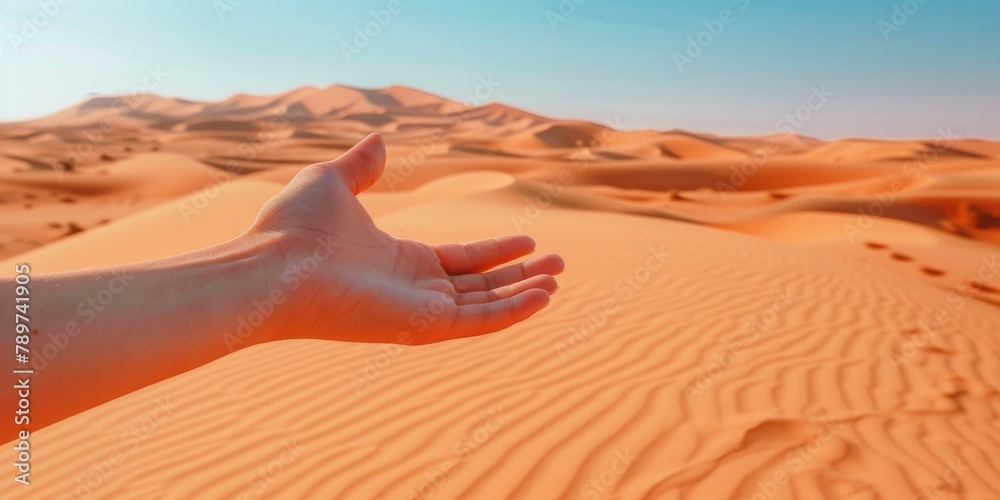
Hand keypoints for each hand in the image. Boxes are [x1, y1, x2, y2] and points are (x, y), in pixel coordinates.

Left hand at [250, 133, 564, 344]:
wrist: (274, 264)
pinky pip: (477, 322)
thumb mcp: (333, 182)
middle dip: (519, 276)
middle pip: (479, 286)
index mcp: (398, 260)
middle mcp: (412, 290)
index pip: (460, 260)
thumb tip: (377, 140)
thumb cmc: (295, 226)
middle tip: (558, 265)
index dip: (496, 252)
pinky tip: (543, 297)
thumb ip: (361, 166)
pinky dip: (512, 312)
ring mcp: (418, 310)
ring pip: (484, 307)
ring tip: (559, 280)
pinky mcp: (421, 326)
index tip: (529, 241)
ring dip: (523, 294)